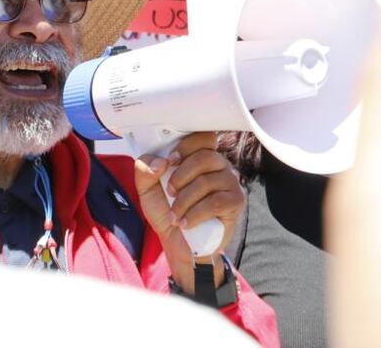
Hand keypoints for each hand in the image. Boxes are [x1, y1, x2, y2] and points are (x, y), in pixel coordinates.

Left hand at [133, 132, 244, 294]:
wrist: (179, 244)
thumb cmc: (167, 212)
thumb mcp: (147, 190)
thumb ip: (144, 171)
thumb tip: (160, 162)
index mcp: (200, 157)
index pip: (203, 137)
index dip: (186, 146)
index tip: (169, 161)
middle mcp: (219, 165)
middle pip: (205, 157)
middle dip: (181, 176)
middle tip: (170, 192)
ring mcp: (230, 183)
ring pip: (207, 182)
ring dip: (184, 200)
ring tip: (175, 214)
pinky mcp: (235, 202)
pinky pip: (215, 202)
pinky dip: (194, 214)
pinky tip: (185, 223)